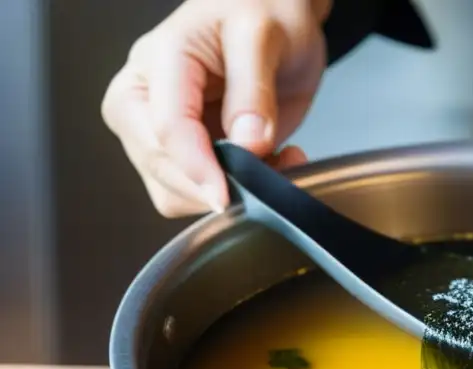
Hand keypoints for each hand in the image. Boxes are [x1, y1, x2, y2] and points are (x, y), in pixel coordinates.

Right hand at [101, 0, 331, 216]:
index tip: (228, 196)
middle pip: (159, 168)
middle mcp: (146, 98)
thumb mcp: (263, 35)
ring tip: (277, 160)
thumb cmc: (262, 10)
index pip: (166, 129)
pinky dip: (237, 193)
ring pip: (173, 191)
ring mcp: (161, 128)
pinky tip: (271, 164)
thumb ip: (253, 89)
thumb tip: (247, 144)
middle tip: (271, 169)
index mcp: (159, 61)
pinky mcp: (187, 151)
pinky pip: (201, 192)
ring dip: (227, 193)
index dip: (197, 169)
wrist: (275, 13)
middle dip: (211, 185)